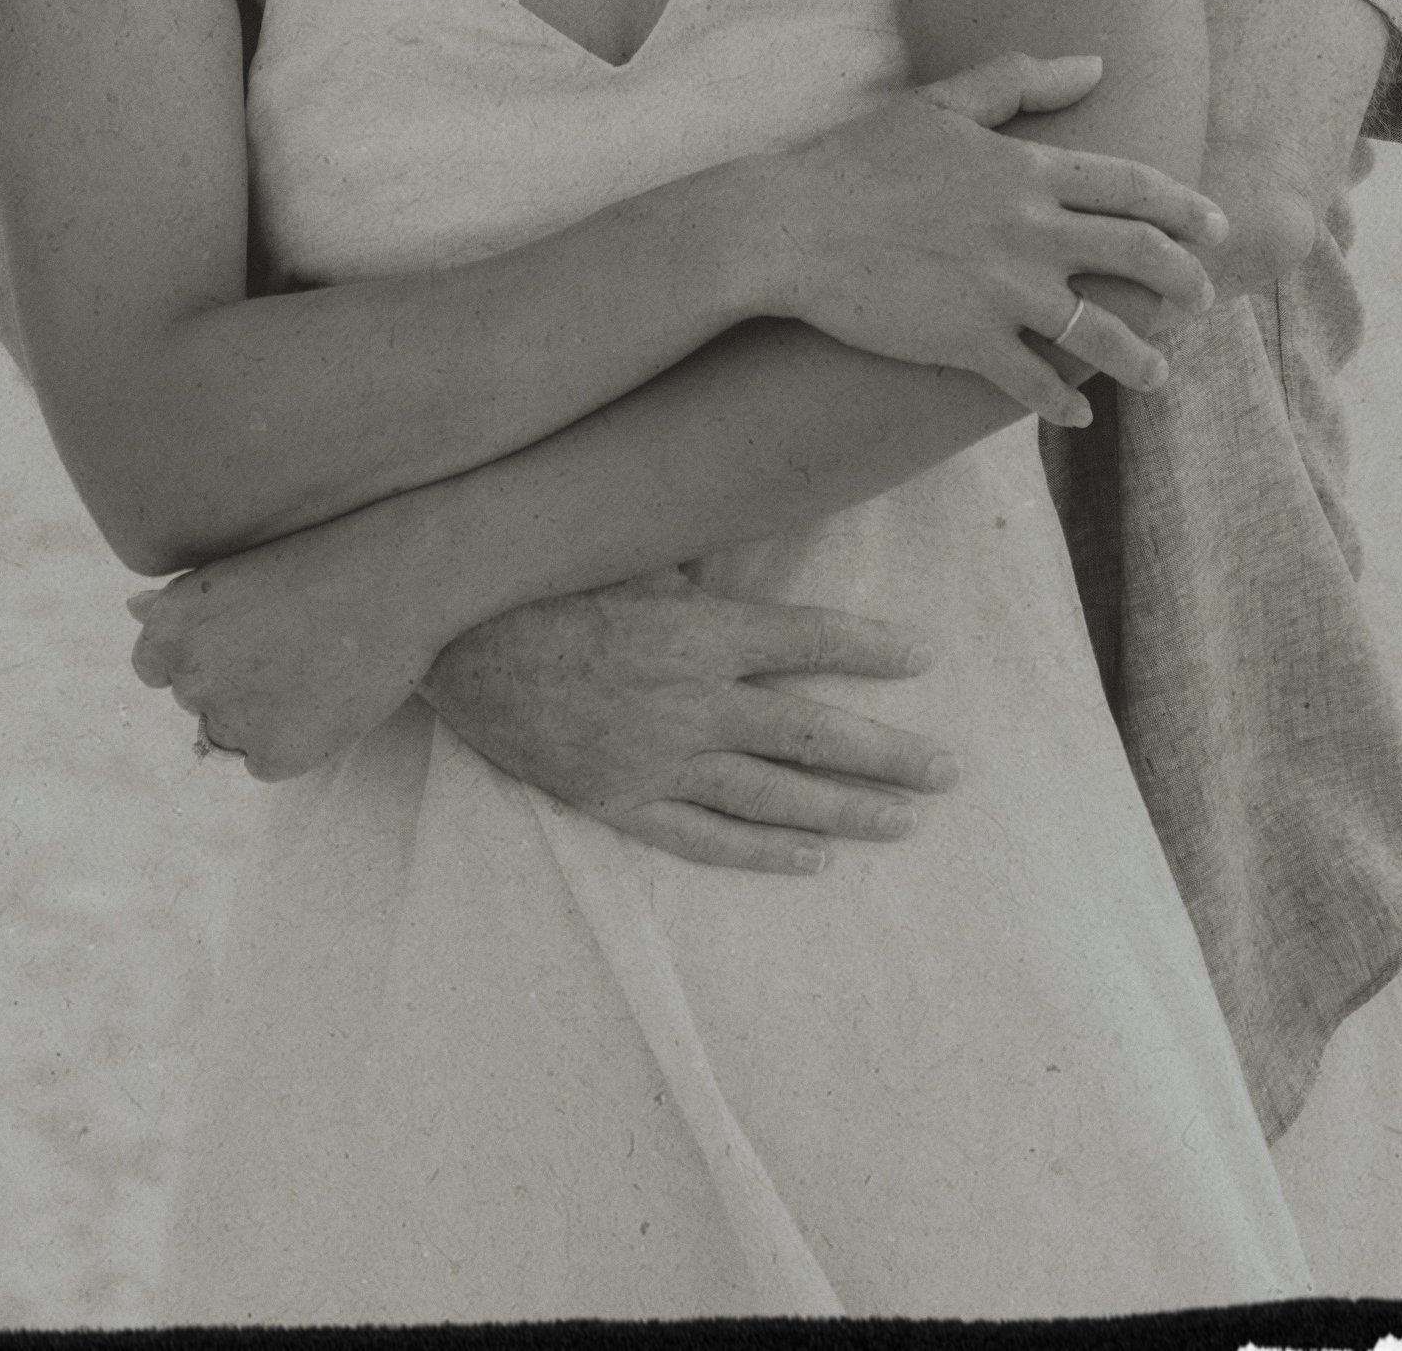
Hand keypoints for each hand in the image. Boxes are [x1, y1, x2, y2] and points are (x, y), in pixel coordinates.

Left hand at [127, 507, 435, 782]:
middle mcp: (189, 676)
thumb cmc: (322, 559)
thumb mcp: (241, 567)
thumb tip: (132, 608)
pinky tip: (327, 695)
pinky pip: (265, 758)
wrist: (401, 577)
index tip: (245, 637)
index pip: (154, 668)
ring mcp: (230, 720)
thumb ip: (184, 601)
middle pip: (197, 701)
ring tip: (315, 665)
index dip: (203, 654)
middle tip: (294, 644)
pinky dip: (293, 738)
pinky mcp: (273, 755)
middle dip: (236, 682)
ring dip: (262, 714)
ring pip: (230, 734)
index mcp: (170, 627)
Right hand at [422, 568, 962, 874]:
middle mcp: (691, 701)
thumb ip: (699, 563)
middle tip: (952, 772)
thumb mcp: (629, 548)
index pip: (810, 640)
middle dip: (889, 753)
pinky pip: (706, 839)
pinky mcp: (619, 800)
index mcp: (699, 628)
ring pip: (774, 797)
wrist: (448, 640)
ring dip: (848, 810)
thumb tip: (753, 542)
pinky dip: (763, 854)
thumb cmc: (542, 577)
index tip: (927, 655)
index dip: (872, 649)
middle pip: (813, 734)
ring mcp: (657, 760)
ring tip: (906, 821)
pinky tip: (814, 860)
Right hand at [758, 51, 1222, 424]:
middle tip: (1204, 302)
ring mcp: (999, 289)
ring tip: (1160, 374)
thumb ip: (1021, 79)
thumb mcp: (941, 102)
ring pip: (1101, 332)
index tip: (1214, 227)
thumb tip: (1097, 62)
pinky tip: (1077, 415)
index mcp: (1026, 168)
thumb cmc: (858, 159)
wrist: (789, 225)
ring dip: (1143, 358)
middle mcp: (1028, 228)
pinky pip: (1034, 382)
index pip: (1133, 186)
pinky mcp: (964, 340)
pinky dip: (1063, 404)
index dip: (1186, 207)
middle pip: (1140, 257)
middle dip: (1186, 283)